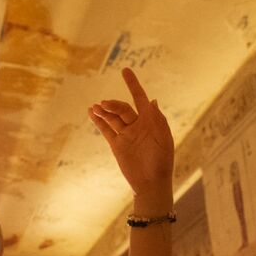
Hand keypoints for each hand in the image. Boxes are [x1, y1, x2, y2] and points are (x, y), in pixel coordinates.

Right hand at [88, 68, 173, 195]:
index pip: (140, 98)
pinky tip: (91, 113)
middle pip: (122, 109)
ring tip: (94, 107)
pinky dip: (99, 121)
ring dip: (104, 111)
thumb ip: (157, 120)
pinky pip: (106, 130)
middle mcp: (137, 125)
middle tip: (103, 104)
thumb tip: (153, 100)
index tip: (125, 70)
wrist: (151, 184)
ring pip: (113, 118)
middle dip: (112, 104)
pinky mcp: (117, 145)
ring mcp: (126, 135)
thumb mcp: (163, 140)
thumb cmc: (162, 162)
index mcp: (150, 121)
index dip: (133, 84)